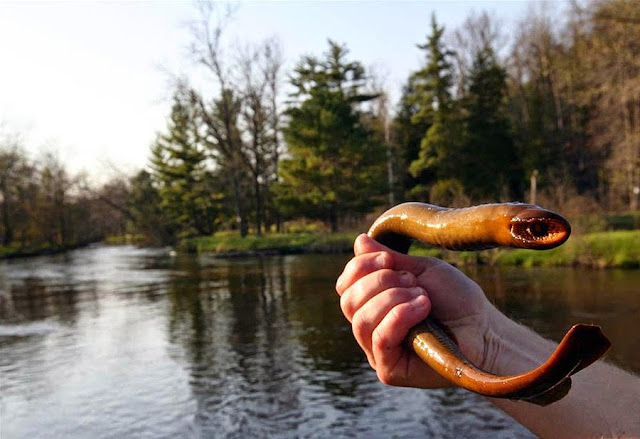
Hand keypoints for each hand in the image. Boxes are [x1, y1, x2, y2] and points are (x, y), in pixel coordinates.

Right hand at [336, 234, 497, 388]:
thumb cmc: (456, 300)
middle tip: (414, 282)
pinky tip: (422, 309)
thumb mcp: (420, 270)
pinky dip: (399, 317)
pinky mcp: (389, 369)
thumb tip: (360, 241)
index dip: (359, 267)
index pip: (345, 285)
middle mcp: (370, 329)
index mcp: (372, 304)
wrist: (484, 329)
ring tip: (423, 298)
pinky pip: (379, 339)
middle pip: (349, 301)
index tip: (388, 259)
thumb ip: (389, 259)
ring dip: (393, 299)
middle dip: (380, 282)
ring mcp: (377, 351)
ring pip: (361, 320)